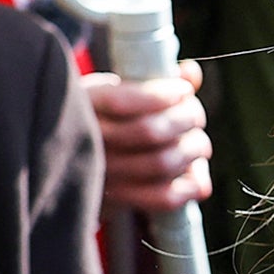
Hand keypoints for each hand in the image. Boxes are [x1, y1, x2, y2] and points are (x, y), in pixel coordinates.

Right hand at [85, 60, 212, 213]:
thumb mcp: (117, 88)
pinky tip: (195, 173)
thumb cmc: (107, 114)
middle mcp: (91, 144)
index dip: (163, 95)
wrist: (74, 162)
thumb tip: (191, 72)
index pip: (122, 102)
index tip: (183, 90)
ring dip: (194, 149)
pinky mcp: (121, 202)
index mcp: (85, 106)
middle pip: (151, 132)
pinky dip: (190, 185)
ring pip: (163, 163)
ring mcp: (106, 176)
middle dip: (186, 118)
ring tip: (198, 142)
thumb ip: (153, 79)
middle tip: (195, 115)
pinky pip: (165, 198)